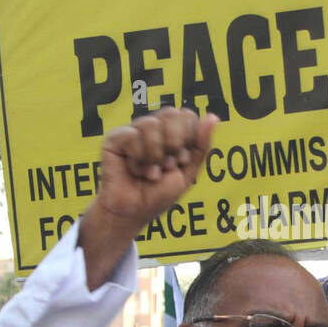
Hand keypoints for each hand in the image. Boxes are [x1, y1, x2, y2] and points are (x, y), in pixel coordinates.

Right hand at [92, 107, 218, 228]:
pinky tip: (134, 170)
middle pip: (171, 114)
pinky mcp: (114, 139)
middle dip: (174, 144)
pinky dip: (137, 158)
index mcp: (170, 132)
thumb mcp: (188, 172)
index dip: (188, 139)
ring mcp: (132, 131)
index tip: (181, 161)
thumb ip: (201, 145)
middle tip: (166, 165)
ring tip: (150, 172)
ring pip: (151, 124)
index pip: (186, 116)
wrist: (135, 213)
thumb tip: (213, 117)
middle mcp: (151, 128)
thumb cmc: (158, 195)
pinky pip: (132, 135)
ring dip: (155, 155)